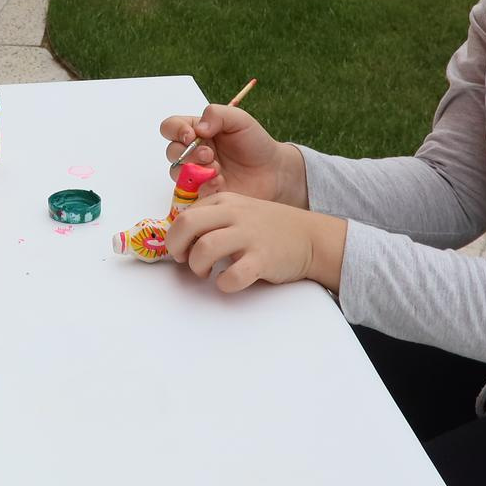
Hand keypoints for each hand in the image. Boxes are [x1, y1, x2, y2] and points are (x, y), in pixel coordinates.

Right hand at [158, 103, 304, 204]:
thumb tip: (197, 129)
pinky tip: (220, 183)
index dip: (176, 131)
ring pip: (177, 173)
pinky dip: (203, 187)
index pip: (171, 127)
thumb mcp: (240, 119)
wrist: (273, 171)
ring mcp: (196, 174)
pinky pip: (190, 193)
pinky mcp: (202, 193)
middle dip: (188, 153)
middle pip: (171, 152)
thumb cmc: (255, 143)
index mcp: (197, 131)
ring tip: (217, 170)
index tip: (191, 135)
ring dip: (194, 170)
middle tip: (210, 155)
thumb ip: (217, 115)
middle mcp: (192, 152)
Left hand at [167, 194, 346, 293]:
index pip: (185, 215)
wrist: (310, 237)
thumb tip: (181, 238)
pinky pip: (233, 276)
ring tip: (206, 273)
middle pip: (187, 225)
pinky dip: (224, 284)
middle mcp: (235, 214)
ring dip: (198, 266)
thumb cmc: (268, 228)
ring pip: (205, 249)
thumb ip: (212, 218)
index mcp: (225, 201)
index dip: (175, 236)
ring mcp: (249, 236)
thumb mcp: (239, 211)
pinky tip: (228, 282)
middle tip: (185, 260)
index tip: (182, 249)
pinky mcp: (263, 259)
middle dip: (177, 247)